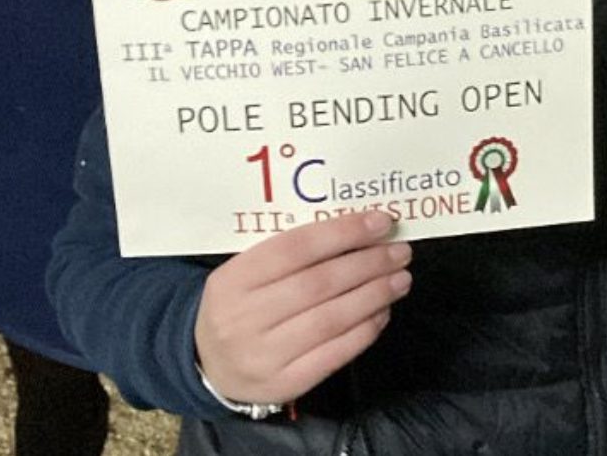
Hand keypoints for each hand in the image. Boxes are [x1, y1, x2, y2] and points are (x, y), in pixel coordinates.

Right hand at [194, 210, 411, 404]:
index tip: (381, 221)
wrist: (206, 364)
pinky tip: (382, 312)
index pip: (296, 247)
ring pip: (331, 319)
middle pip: (319, 284)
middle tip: (400, 251)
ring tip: (400, 278)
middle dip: (368, 264)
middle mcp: (245, 318)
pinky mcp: (284, 384)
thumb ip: (291, 251)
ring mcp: (264, 355)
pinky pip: (333, 355)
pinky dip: (364, 330)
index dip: (343, 232)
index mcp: (234, 279)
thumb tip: (358, 229)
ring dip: (374, 295)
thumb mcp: (247, 271)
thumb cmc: (240, 304)